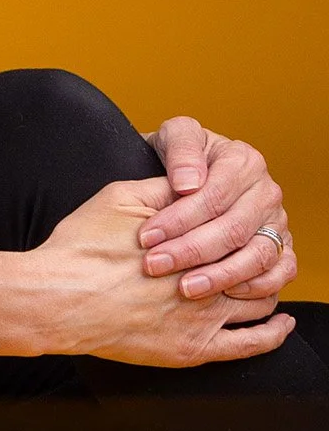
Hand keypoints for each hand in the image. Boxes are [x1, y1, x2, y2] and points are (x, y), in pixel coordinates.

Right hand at [32, 176, 291, 365]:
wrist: (57, 297)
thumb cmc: (81, 248)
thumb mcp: (117, 199)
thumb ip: (162, 190)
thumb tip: (191, 181)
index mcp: (190, 239)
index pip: (237, 227)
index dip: (241, 222)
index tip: (244, 217)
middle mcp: (205, 278)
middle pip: (254, 263)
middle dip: (258, 255)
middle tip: (259, 249)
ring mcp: (202, 318)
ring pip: (260, 302)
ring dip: (268, 289)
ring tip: (266, 281)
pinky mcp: (193, 349)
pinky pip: (252, 345)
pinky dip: (275, 334)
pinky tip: (282, 324)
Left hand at [139, 117, 294, 300]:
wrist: (188, 173)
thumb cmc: (178, 157)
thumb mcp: (172, 137)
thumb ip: (181, 150)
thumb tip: (189, 183)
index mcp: (243, 161)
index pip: (213, 196)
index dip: (178, 219)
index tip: (146, 236)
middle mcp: (266, 192)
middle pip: (233, 229)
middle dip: (191, 251)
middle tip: (156, 265)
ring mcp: (277, 222)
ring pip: (258, 255)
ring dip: (220, 275)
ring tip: (186, 287)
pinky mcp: (283, 247)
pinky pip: (281, 272)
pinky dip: (256, 286)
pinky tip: (224, 293)